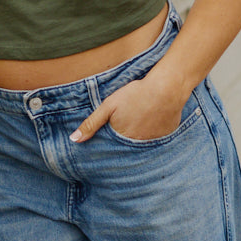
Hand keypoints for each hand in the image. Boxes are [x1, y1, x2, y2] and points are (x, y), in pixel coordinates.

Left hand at [69, 71, 185, 142]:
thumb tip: (74, 140)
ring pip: (140, 146)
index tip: (104, 144)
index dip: (107, 146)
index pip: (111, 151)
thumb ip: (91, 123)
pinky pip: (155, 141)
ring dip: (137, 140)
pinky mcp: (165, 138)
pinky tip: (150, 123)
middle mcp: (137, 147)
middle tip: (124, 129)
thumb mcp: (109, 106)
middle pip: (126, 149)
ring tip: (137, 125)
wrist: (166, 89)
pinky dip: (151, 135)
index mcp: (121, 140)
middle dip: (121, 145)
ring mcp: (153, 144)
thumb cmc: (135, 95)